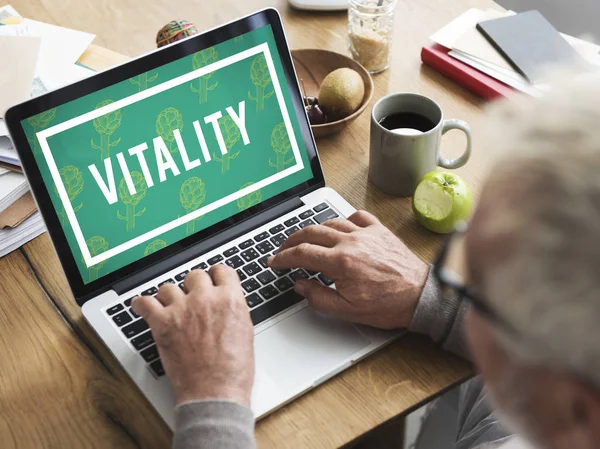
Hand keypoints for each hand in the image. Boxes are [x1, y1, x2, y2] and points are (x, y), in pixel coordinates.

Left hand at [131, 265, 253, 405]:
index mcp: (230, 299)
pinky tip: (142, 307)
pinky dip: (142, 304)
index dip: (216, 276)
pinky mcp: (163, 323)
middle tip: (192, 298)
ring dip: (169, 296)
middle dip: (194, 286)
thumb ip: (233, 310)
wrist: (215, 391)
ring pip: (169, 287)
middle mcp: (206, 298)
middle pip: (195, 275)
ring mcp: (183, 309)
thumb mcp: (245, 331)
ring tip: (169, 306)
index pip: (221, 270)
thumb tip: (225, 304)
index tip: (212, 280)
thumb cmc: (233, 370)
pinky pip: (145, 303)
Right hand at [269, 210, 428, 328]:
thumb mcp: (347, 310)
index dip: (283, 257)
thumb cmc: (389, 304)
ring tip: (305, 238)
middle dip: (291, 240)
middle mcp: (351, 242)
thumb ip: (318, 297)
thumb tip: (300, 285)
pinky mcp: (379, 231)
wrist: (420, 296)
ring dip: (313, 229)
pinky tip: (340, 227)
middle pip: (311, 232)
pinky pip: (357, 216)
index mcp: (340, 262)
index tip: (274, 261)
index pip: (301, 253)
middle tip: (283, 248)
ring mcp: (366, 233)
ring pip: (330, 222)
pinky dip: (344, 219)